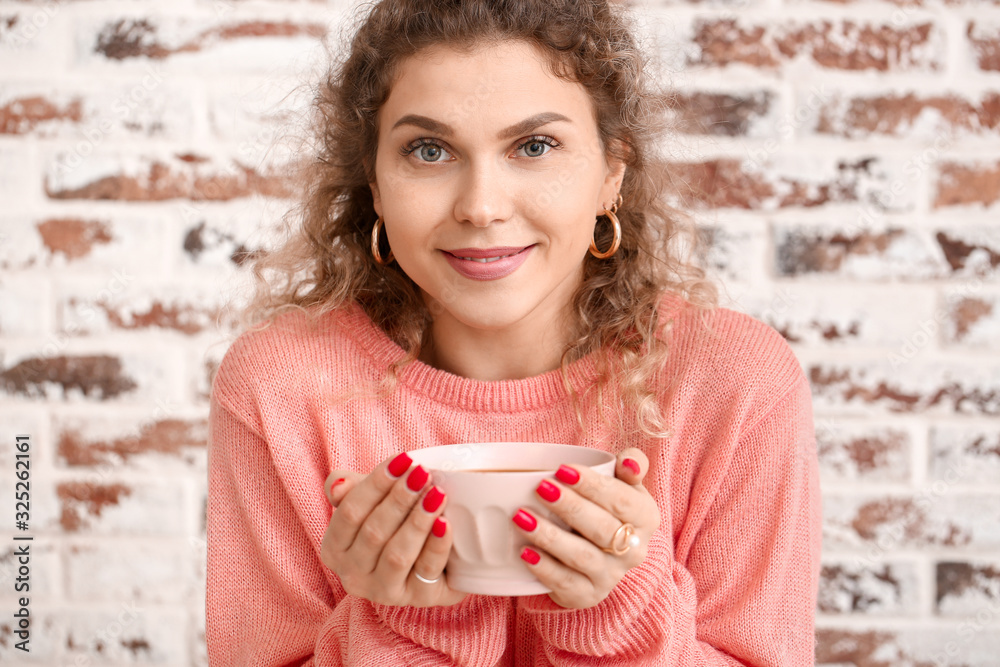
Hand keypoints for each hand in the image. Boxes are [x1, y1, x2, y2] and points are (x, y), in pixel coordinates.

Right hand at [320, 452, 467, 606]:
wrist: (429, 560)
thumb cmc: (393, 522)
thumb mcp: (368, 500)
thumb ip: (347, 488)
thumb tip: (339, 485)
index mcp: (334, 549)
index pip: (349, 513)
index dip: (376, 484)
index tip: (403, 460)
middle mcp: (353, 575)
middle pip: (374, 533)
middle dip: (400, 499)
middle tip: (422, 474)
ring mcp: (384, 592)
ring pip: (397, 555)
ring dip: (417, 522)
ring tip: (436, 494)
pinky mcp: (418, 599)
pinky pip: (426, 571)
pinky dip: (436, 546)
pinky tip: (445, 523)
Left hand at [512, 447, 659, 608]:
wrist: (603, 552)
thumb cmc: (608, 505)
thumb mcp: (623, 482)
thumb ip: (632, 463)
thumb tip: (629, 463)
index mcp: (646, 518)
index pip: (622, 501)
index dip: (593, 486)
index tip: (562, 470)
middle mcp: (634, 550)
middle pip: (602, 528)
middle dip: (570, 507)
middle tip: (541, 488)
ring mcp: (611, 576)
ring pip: (582, 556)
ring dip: (551, 537)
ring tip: (522, 517)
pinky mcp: (587, 594)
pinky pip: (565, 583)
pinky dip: (544, 568)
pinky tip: (524, 552)